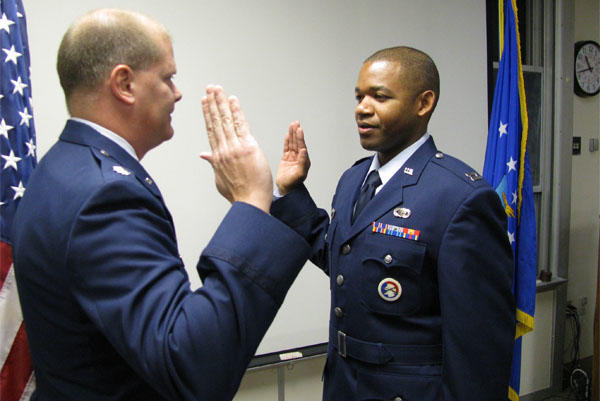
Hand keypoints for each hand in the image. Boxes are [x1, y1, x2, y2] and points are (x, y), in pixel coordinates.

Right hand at [200, 85, 272, 212]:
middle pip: (216, 122)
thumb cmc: (238, 193)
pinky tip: (232, 100)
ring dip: (221, 103)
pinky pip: (240, 125)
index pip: (211, 130)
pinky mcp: (247, 147)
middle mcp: (223, 149)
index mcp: (217, 156)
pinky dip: (236, 112)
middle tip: (209, 88)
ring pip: (225, 120)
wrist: (250, 201)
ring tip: (217, 89)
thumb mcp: (220, 179)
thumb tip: (204, 155)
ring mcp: (234, 147)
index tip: (204, 102)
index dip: (207, 114)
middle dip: (212, 103)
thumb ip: (213, 164)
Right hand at [276, 121, 310, 195]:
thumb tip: (303, 150)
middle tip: (296, 123)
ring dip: (292, 134)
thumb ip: (302, 162)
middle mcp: (299, 157)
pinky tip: (288, 135)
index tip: (299, 129)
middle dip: (296, 132)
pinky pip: (286, 148)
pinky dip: (287, 141)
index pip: (302, 146)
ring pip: (292, 143)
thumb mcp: (300, 174)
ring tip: (292, 125)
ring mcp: (292, 158)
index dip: (300, 137)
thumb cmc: (293, 183)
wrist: (285, 189)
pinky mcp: (286, 159)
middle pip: (297, 142)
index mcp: (304, 160)